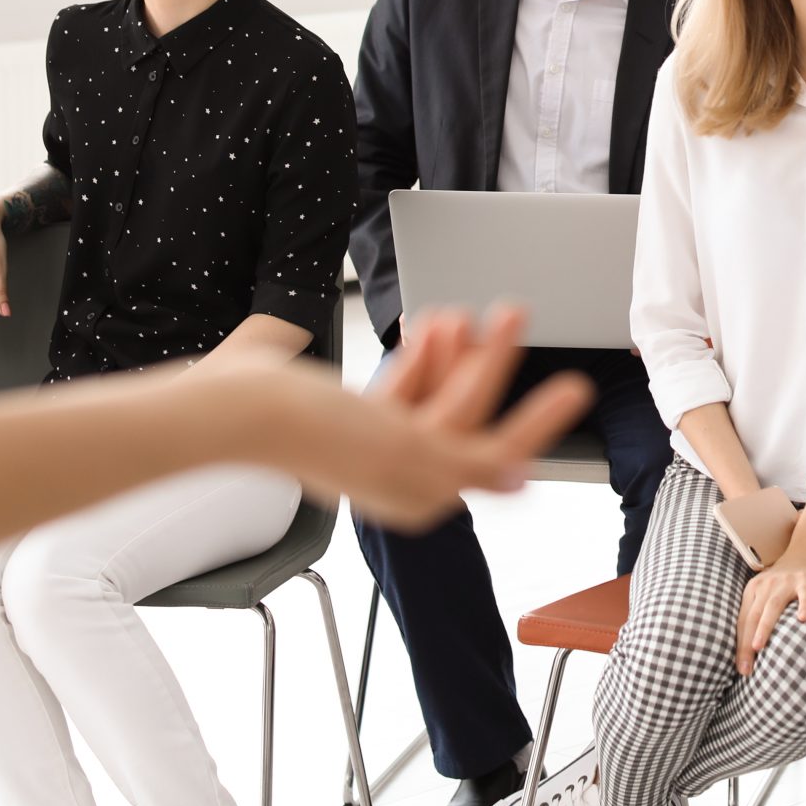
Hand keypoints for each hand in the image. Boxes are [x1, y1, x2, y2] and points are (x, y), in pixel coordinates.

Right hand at [317, 307, 593, 530]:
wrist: (234, 406)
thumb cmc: (312, 432)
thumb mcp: (403, 450)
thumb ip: (467, 463)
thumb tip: (519, 478)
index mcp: (418, 495)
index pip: (496, 456)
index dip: (537, 420)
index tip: (572, 386)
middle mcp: (401, 476)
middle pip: (466, 416)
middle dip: (490, 364)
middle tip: (515, 314)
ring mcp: (375, 443)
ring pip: (436, 394)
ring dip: (457, 352)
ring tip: (472, 310)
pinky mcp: (351, 413)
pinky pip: (405, 387)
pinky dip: (421, 358)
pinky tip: (435, 325)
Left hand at [736, 552, 805, 674]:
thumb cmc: (783, 583)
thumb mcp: (766, 594)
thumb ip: (758, 615)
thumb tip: (750, 651)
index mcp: (753, 591)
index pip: (743, 621)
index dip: (740, 646)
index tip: (740, 669)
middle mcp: (766, 586)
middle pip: (753, 616)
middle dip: (747, 643)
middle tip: (745, 668)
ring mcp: (786, 582)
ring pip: (772, 606)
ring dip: (764, 627)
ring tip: (758, 647)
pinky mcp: (805, 581)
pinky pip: (804, 595)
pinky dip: (803, 606)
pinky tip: (802, 619)